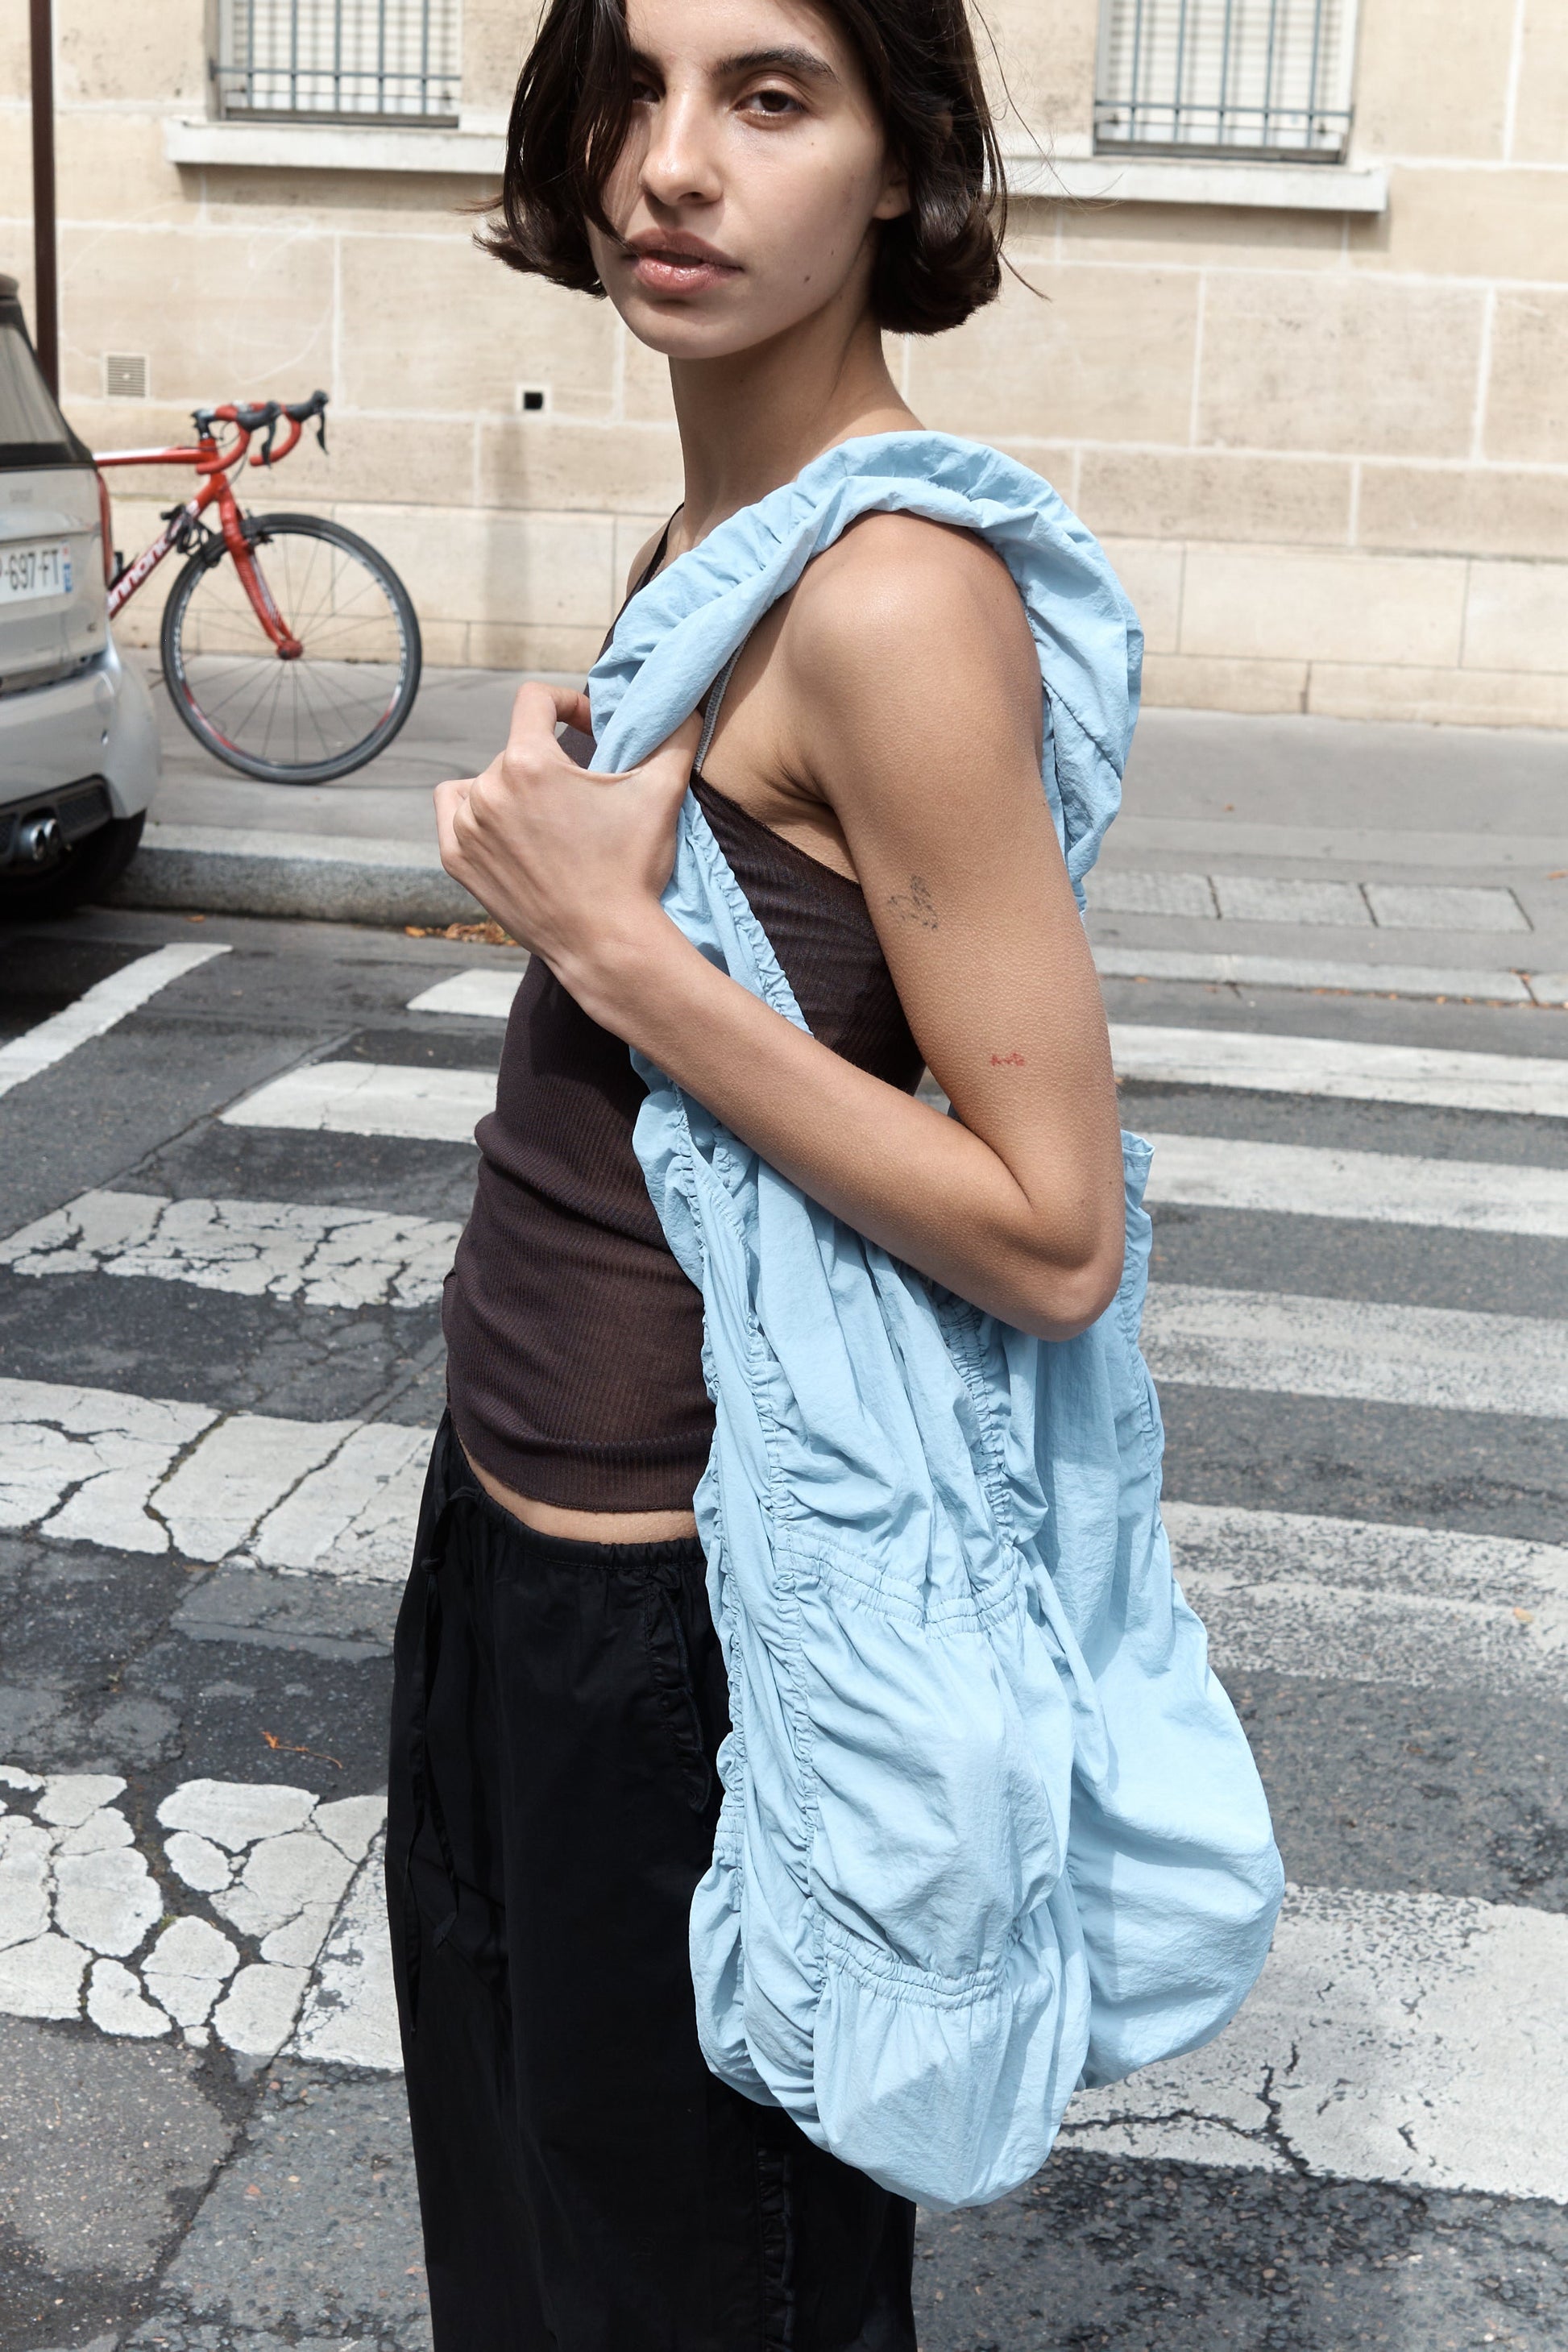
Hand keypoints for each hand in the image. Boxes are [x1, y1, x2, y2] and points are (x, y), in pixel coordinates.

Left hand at [434, 682, 703, 1019]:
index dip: (567, 704)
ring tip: (545, 817)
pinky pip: (453, 812)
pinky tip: (505, 828)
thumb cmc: (631, 869)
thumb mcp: (661, 793)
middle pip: (515, 749)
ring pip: (483, 781)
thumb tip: (688, 707)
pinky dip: (475, 813)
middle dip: (549, 763)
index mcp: (528, 762)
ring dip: (511, 789)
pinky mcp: (457, 860)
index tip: (588, 728)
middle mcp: (487, 789)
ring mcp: (466, 827)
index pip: (535, 700)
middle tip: (580, 797)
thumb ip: (674, 737)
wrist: (605, 943)